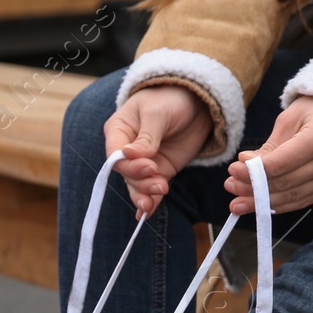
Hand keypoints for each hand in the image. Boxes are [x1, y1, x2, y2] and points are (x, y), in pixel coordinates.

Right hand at [103, 85, 213, 214]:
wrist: (197, 102)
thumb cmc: (170, 98)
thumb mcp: (157, 113)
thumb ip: (146, 137)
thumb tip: (129, 155)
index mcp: (118, 130)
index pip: (114, 156)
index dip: (129, 166)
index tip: (149, 166)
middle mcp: (127, 150)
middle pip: (126, 174)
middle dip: (141, 181)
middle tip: (161, 183)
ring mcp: (143, 163)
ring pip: (137, 185)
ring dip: (147, 194)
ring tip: (161, 192)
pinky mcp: (159, 171)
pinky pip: (151, 189)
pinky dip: (151, 201)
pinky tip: (148, 214)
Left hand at [225, 97, 312, 214]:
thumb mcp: (291, 118)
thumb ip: (269, 145)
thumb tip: (244, 165)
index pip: (281, 163)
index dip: (254, 172)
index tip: (232, 171)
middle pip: (285, 183)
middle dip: (253, 188)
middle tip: (230, 188)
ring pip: (292, 197)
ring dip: (261, 202)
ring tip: (237, 202)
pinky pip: (302, 201)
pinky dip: (278, 205)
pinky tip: (258, 205)